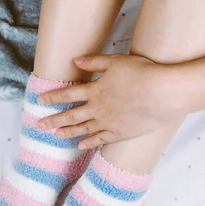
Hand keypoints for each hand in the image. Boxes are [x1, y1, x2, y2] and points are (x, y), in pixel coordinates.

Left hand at [36, 54, 187, 148]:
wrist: (165, 93)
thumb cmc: (143, 73)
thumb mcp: (117, 61)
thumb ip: (95, 62)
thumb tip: (76, 60)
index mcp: (95, 90)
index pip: (67, 95)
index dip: (52, 97)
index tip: (40, 101)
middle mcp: (97, 108)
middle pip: (70, 116)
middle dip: (52, 120)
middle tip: (39, 125)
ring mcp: (107, 123)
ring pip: (82, 129)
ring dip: (67, 132)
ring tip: (55, 134)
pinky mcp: (120, 133)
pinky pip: (99, 139)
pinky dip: (88, 143)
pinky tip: (80, 145)